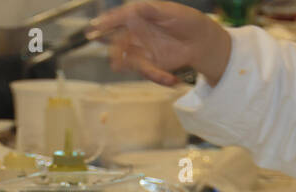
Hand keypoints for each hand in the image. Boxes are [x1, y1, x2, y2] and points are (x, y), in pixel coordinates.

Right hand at [88, 0, 230, 86]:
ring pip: (132, 63)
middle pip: (118, 44)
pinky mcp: (152, 65)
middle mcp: (136, 34)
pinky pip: (148, 73)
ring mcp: (143, 51)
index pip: (117, 20)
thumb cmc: (186, 20)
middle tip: (116, 63)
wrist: (201, 40)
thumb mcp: (169, 10)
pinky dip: (158, 78)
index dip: (105, 24)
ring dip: (143, 72)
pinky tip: (172, 79)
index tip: (94, 29)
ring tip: (161, 76)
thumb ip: (150, 9)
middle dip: (116, 54)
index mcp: (137, 17)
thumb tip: (133, 7)